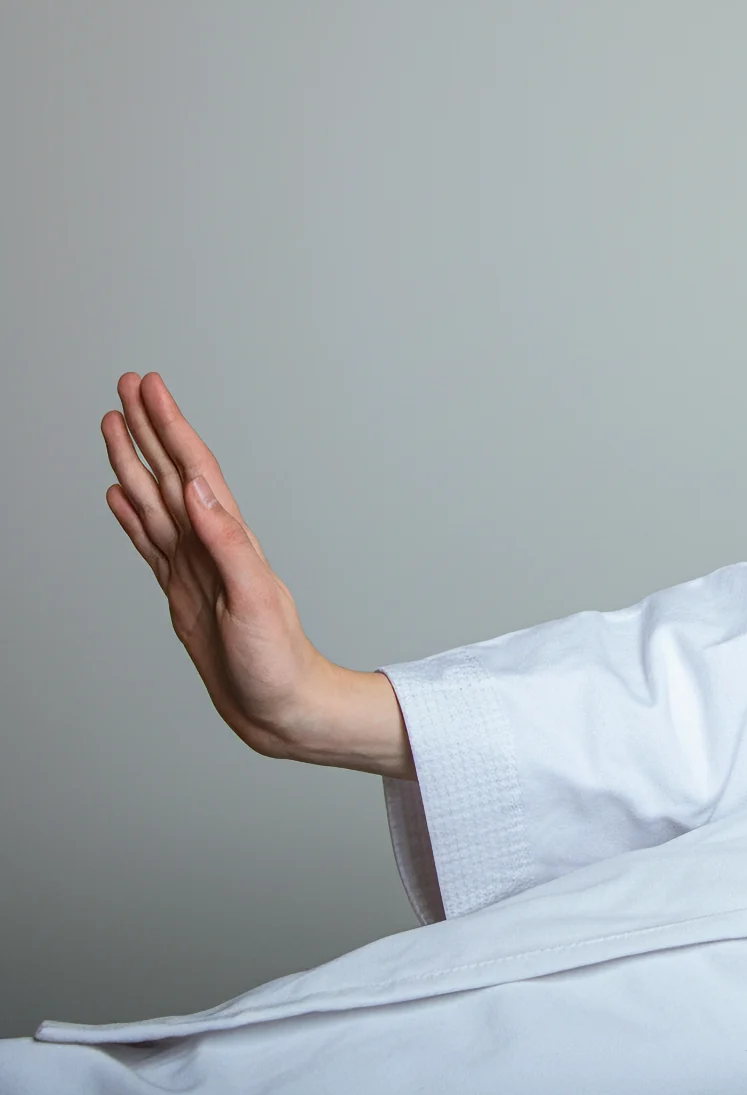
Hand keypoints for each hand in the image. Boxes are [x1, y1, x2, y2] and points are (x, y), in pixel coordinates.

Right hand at [101, 372, 407, 775]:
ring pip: (154, 502)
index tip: (149, 386)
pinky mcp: (184, 594)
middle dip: (148, 429)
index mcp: (228, 541)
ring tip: (113, 425)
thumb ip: (227, 544)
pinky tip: (119, 495)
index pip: (193, 469)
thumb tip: (197, 491)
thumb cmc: (279, 663)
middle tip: (125, 384)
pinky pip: (150, 543)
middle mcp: (210, 547)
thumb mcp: (254, 601)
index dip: (170, 426)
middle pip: (169, 474)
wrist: (285, 710)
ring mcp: (194, 569)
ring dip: (134, 462)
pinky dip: (131, 516)